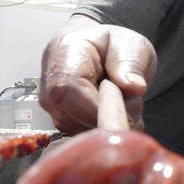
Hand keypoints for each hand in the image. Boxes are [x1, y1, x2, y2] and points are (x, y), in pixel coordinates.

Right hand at [40, 17, 156, 133]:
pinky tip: (120, 113)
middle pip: (70, 118)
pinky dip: (110, 131)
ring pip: (80, 131)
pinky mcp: (65, 123)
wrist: (103, 52)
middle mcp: (50, 83)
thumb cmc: (114, 46)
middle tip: (132, 102)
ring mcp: (54, 107)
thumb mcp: (132, 45)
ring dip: (111, 125)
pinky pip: (86, 137)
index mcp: (64, 54)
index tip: (123, 108)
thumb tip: (133, 87)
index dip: (94, 107)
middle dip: (108, 118)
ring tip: (125, 102)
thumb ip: (131, 64)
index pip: (66, 90)